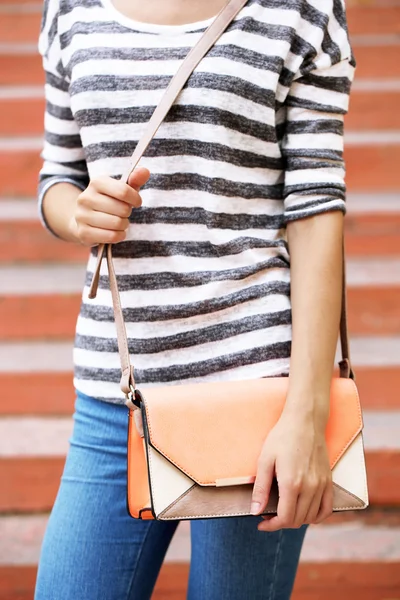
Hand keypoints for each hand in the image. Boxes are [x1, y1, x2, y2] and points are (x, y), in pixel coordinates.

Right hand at [70, 167, 149, 245]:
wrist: (84, 219)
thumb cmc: (109, 201)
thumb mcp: (122, 189)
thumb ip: (135, 180)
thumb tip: (145, 171)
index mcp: (96, 183)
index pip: (124, 191)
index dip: (135, 199)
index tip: (136, 202)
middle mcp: (86, 198)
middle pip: (122, 209)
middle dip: (128, 213)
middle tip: (122, 213)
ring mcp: (82, 216)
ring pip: (117, 224)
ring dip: (124, 225)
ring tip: (118, 222)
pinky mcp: (83, 233)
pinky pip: (111, 236)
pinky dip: (118, 236)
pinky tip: (114, 232)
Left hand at [251, 406, 332, 530]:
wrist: (305, 421)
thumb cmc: (282, 438)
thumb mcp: (265, 460)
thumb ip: (260, 488)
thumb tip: (255, 511)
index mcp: (291, 483)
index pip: (284, 518)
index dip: (271, 525)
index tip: (261, 522)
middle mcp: (310, 488)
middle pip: (297, 520)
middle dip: (280, 523)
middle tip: (268, 514)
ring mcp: (321, 485)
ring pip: (310, 517)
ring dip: (296, 520)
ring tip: (283, 511)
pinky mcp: (329, 481)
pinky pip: (326, 509)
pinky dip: (316, 517)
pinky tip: (305, 513)